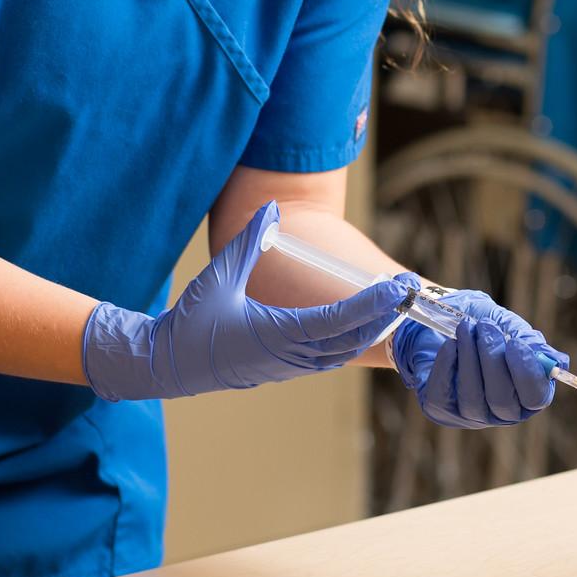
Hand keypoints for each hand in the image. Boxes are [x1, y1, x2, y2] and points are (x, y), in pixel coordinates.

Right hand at [82, 201, 409, 400]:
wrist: (167, 365)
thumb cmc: (190, 323)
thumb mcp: (218, 276)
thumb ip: (249, 240)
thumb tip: (273, 207)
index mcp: (278, 335)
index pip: (339, 320)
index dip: (373, 304)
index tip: (399, 290)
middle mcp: (290, 357)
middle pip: (351, 339)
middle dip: (383, 316)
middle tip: (409, 292)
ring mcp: (288, 367)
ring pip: (342, 352)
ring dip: (369, 331)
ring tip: (393, 306)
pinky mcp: (284, 369)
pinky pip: (328, 357)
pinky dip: (349, 341)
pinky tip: (360, 325)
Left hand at [389, 280, 569, 428]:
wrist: (447, 324)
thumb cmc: (485, 329)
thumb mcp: (509, 326)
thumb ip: (530, 342)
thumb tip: (557, 362)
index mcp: (527, 394)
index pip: (535, 397)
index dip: (527, 372)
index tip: (515, 343)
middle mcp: (502, 412)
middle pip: (502, 399)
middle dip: (492, 359)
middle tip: (485, 326)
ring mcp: (471, 414)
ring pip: (472, 397)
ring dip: (469, 357)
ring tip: (465, 326)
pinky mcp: (442, 409)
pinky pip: (443, 394)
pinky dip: (447, 365)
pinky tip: (451, 344)